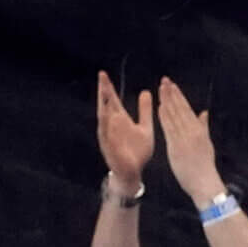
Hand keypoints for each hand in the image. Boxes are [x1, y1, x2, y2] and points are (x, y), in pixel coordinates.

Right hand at [95, 72, 154, 191]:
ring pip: (104, 120)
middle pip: (106, 106)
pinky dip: (106, 128)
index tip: (103, 74)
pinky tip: (106, 118)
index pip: (112, 100)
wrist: (133, 172)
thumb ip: (145, 110)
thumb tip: (146, 91)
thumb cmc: (137, 151)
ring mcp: (109, 138)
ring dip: (103, 107)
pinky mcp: (111, 149)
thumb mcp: (145, 127)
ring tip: (103, 94)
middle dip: (104, 92)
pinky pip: (107, 136)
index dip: (108, 88)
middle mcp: (112, 127)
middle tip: (101, 77)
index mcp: (120, 120)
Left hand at [155, 77, 220, 198]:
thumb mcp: (206, 143)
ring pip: (174, 115)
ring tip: (161, 88)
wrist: (204, 181)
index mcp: (198, 130)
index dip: (179, 96)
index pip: (187, 109)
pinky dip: (165, 116)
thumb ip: (203, 127)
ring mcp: (184, 137)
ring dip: (167, 100)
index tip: (172, 85)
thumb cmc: (204, 165)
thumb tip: (203, 113)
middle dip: (172, 94)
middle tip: (165, 80)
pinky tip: (159, 107)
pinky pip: (169, 128)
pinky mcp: (177, 145)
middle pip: (180, 108)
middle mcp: (192, 131)